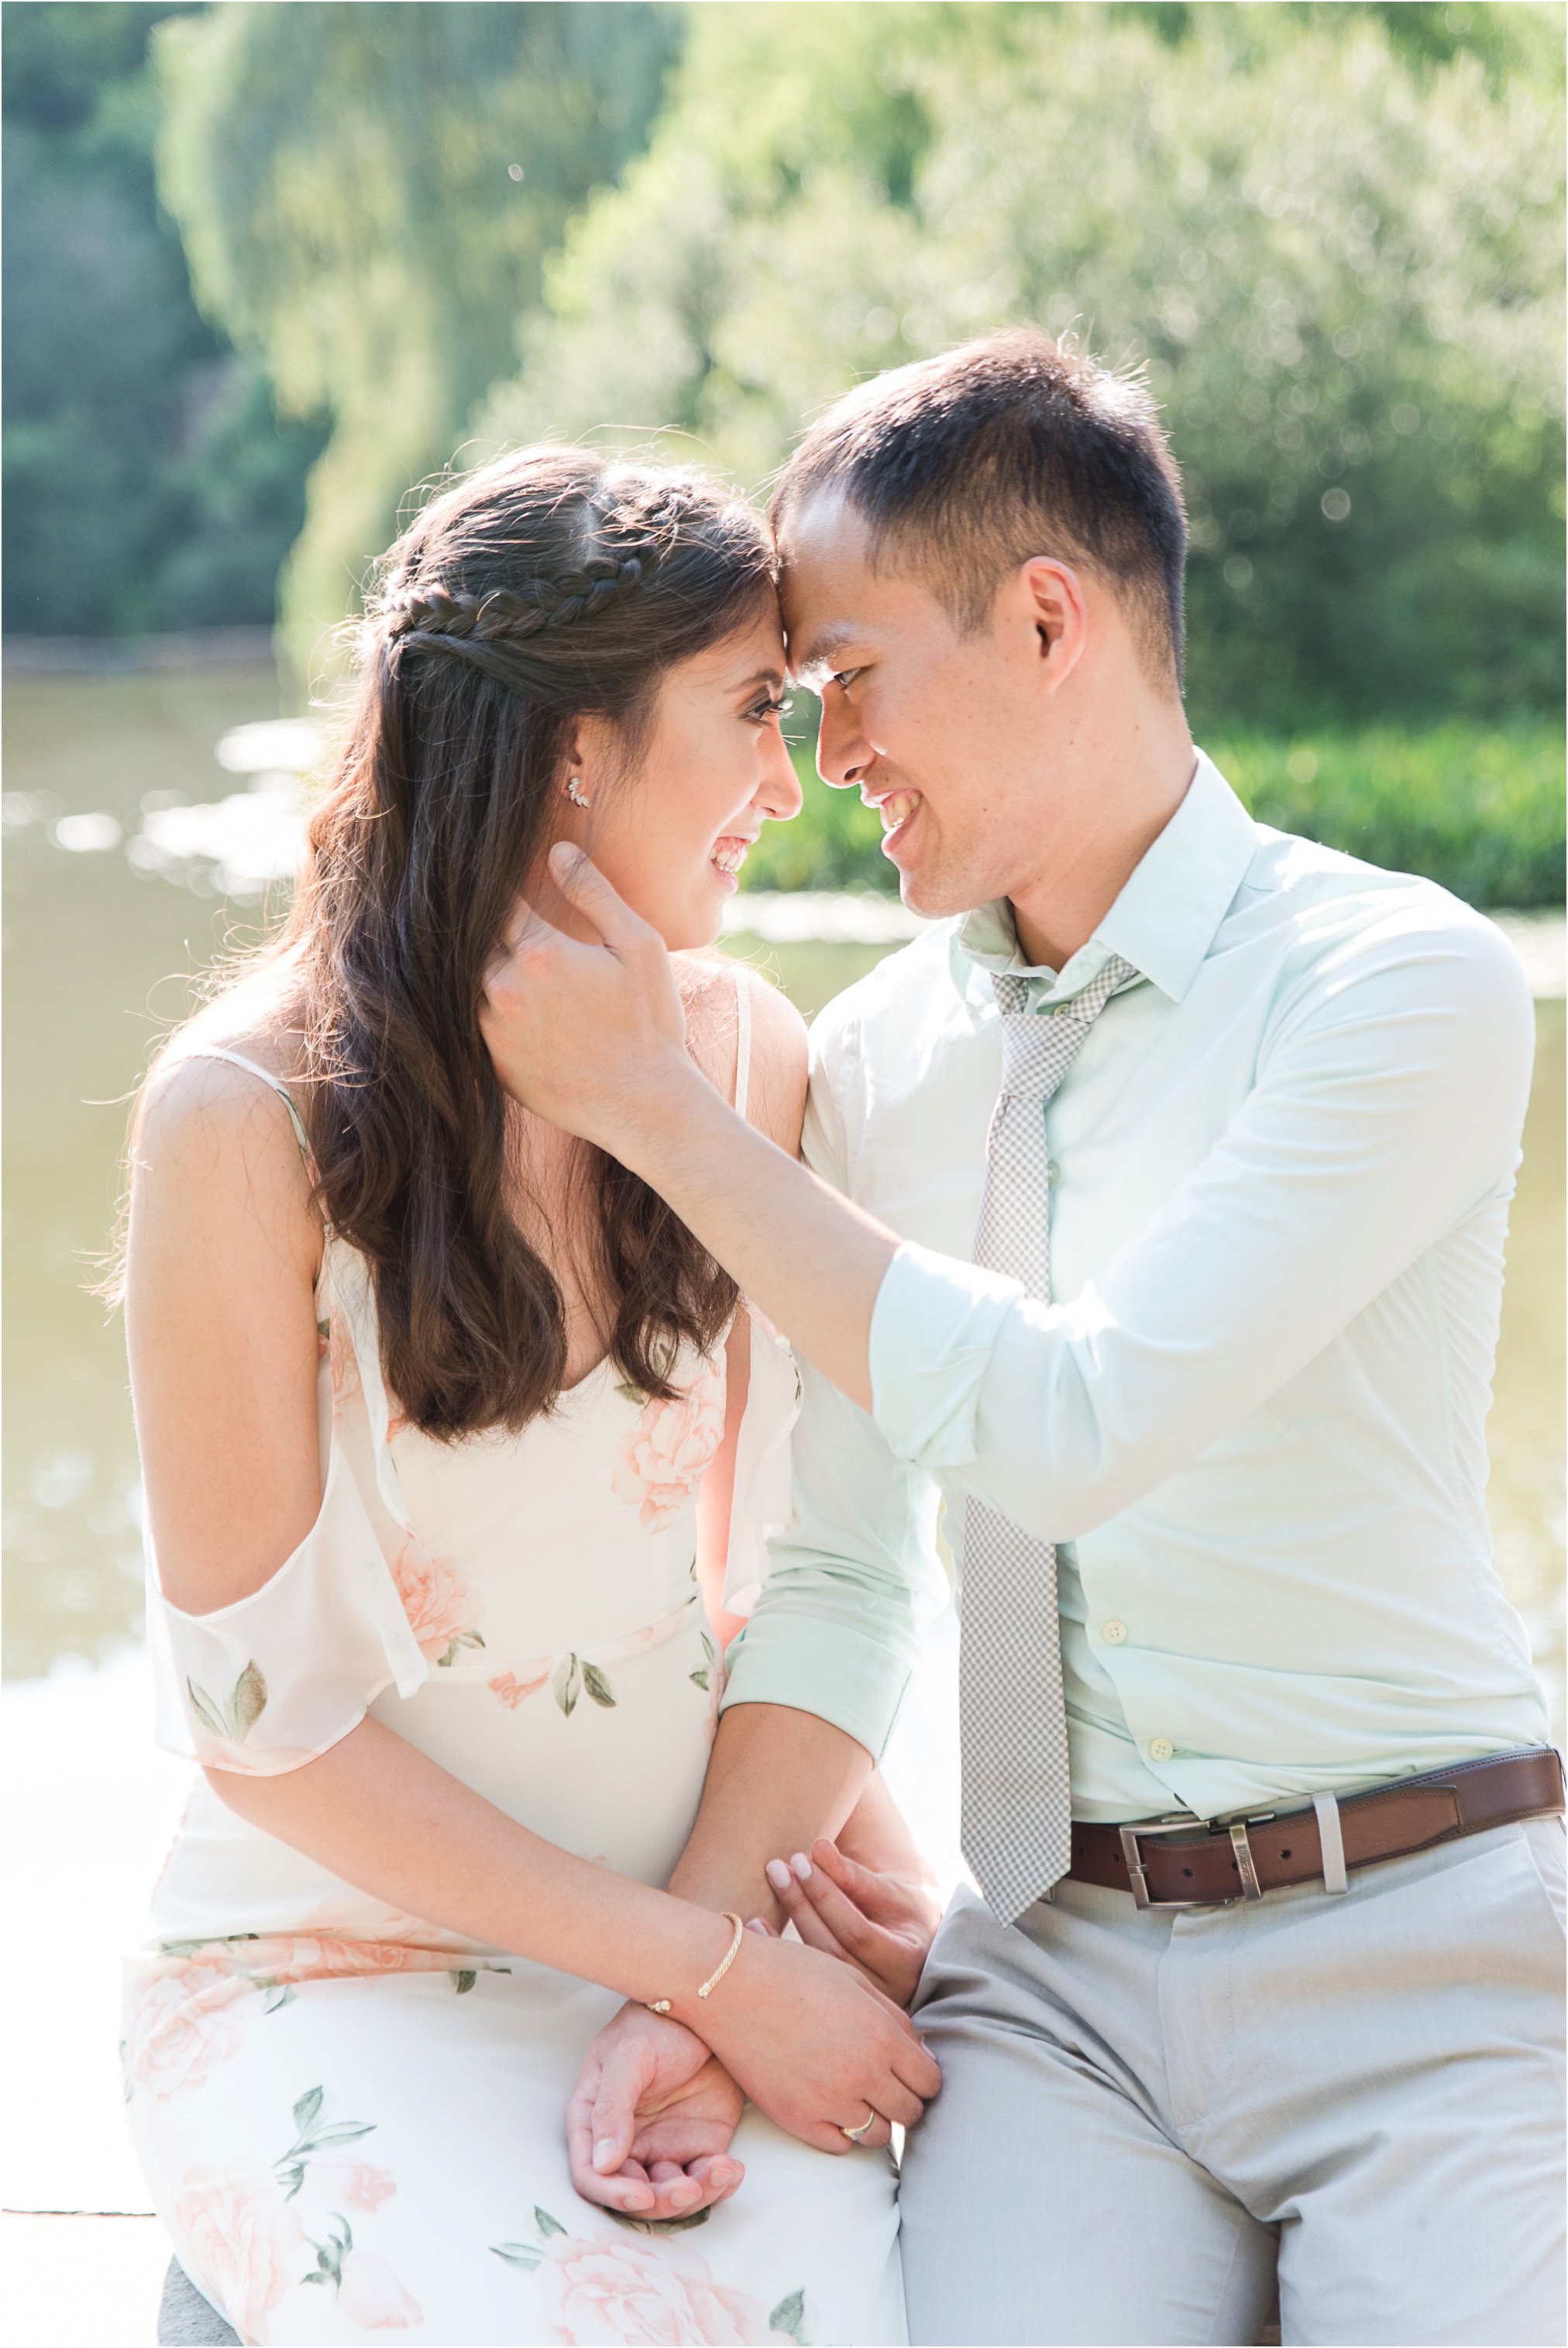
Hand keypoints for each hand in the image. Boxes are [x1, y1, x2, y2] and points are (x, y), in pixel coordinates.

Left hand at [480, 848, 691, 1149]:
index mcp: (540, 953)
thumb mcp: (639, 947)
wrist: (646, 1106)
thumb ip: (594, 894)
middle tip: (504, 927)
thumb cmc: (651, 1023)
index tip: (501, 880)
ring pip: (469, 984)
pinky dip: (488, 1011)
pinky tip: (519, 1011)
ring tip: (517, 972)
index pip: (498, 902)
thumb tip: (557, 850)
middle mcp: (504, 990)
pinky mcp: (493, 1065)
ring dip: (485, 971)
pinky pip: (474, 1026)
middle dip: (489, 931)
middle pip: (474, 942)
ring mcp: (493, 1032)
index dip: (498, 888)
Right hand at [566, 2003, 745, 2221]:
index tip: (640, 2196)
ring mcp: (664, 2146)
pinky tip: (732, 2169)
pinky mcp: (700, 2145)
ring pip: (672, 2195)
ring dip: (695, 2196)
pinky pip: (706, 2180)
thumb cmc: (657, 2023)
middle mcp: (627, 2142)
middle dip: (660, 2201)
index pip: (591, 2174)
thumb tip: (602, 2162)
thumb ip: (612, 2106)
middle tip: (686, 2190)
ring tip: (719, 2171)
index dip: (611, 2193)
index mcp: (596, 2120)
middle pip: (634, 2194)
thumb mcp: (630, 2055)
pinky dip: (720, 2184)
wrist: (708, 2006)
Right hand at [675, 1922, 939, 2156]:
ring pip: (876, 2136)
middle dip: (904, 2101)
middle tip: (887, 2087)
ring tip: (857, 2096)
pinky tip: (830, 2106)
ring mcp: (828, 2101)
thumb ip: (894, 2019)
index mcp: (881, 2035)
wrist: (731, 1984)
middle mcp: (861, 2073)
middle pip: (909, 2113)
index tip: (912, 2074)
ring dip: (874, 2119)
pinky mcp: (796, 2119)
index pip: (929, 2082)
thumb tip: (921, 2054)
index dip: (924, 2079)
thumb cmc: (793, 1973)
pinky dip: (840, 2132)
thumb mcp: (854, 1981)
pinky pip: (838, 2147)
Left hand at [761, 1837, 942, 2007]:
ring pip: (816, 1966)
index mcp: (904, 1962)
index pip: (857, 1931)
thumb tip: (818, 1847)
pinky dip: (780, 1951)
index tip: (800, 1860)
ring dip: (789, 1923)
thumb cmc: (901, 1911)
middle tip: (777, 1868)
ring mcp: (859, 2005)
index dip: (826, 1895)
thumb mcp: (889, 1891)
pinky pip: (804, 1977)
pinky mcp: (836, 2006)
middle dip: (802, 1905)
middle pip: (833, 1948)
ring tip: (771, 1885)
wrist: (910, 1943)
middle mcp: (884, 1992)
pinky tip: (756, 1925)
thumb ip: (854, 1875)